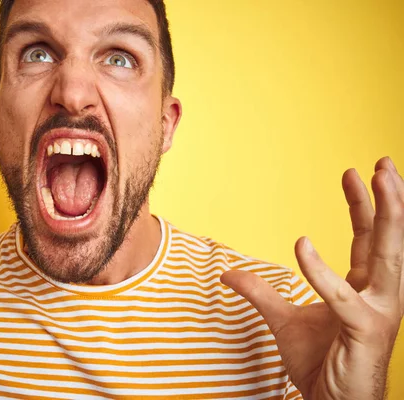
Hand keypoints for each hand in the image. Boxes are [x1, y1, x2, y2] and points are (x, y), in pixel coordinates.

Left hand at [221, 157, 403, 399]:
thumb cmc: (319, 363)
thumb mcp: (282, 320)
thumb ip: (260, 293)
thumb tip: (228, 273)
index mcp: (366, 288)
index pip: (369, 239)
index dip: (364, 206)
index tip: (355, 174)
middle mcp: (379, 295)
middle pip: (388, 240)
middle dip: (389, 200)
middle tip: (383, 162)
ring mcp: (377, 312)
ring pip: (388, 257)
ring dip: (386, 218)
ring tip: (379, 181)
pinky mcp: (364, 331)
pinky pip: (342, 296)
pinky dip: (320, 272)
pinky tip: (301, 244)